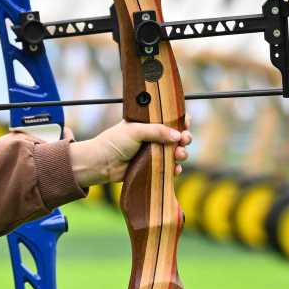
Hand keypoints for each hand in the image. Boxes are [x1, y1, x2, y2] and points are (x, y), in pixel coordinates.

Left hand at [68, 115, 192, 188]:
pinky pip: (170, 168)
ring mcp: (155, 152)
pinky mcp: (153, 167)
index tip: (186, 123)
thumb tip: (178, 136)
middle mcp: (154, 136)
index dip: (181, 120)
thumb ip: (157, 131)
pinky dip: (175, 169)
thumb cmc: (115, 142)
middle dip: (185, 137)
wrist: (102, 163)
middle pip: (178, 135)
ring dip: (182, 153)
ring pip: (176, 152)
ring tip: (179, 154)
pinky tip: (175, 169)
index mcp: (149, 122)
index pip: (171, 118)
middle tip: (185, 140)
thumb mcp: (136, 130)